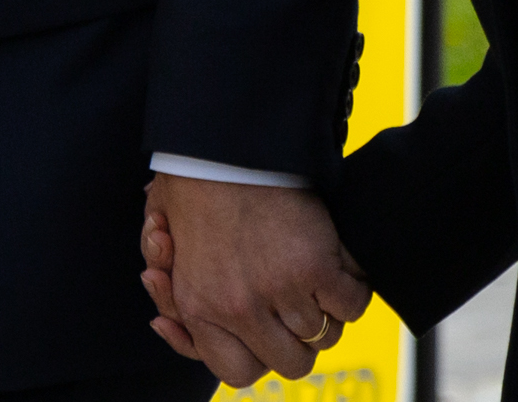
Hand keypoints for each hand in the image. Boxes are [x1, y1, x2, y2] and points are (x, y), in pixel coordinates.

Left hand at [136, 174, 368, 385]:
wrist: (224, 144)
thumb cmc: (196, 190)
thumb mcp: (167, 251)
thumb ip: (170, 298)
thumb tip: (163, 327)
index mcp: (199, 308)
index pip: (239, 372)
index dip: (259, 356)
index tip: (267, 333)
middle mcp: (238, 308)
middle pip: (292, 363)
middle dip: (300, 342)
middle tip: (299, 310)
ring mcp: (279, 289)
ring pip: (325, 336)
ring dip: (328, 312)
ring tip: (319, 282)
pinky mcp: (315, 265)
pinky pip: (352, 304)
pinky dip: (354, 288)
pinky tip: (341, 266)